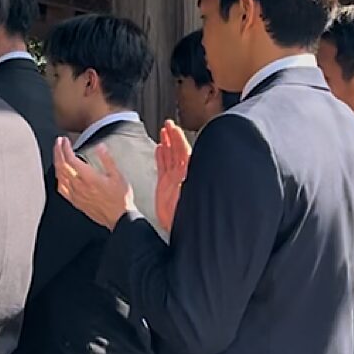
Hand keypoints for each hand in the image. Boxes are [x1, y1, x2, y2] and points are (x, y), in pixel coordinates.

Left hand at [54, 137, 134, 230]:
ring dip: (57, 163)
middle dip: (58, 152)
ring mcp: (76, 195)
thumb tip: (100, 147)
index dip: (65, 148)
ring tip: (58, 154)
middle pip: (62, 166)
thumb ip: (107, 160)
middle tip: (58, 142)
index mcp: (89, 178)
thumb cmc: (120, 199)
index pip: (71, 159)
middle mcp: (79, 186)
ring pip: (59, 176)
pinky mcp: (75, 202)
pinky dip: (58, 178)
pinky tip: (59, 175)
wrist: (120, 219)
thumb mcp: (118, 176)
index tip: (65, 140)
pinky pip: (61, 189)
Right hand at [155, 120, 190, 234]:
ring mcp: (174, 179)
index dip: (179, 138)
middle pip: (177, 150)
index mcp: (190, 173)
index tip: (174, 127)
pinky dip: (161, 157)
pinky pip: (163, 167)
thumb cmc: (192, 213)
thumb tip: (190, 162)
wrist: (182, 230)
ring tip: (163, 131)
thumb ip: (190, 177)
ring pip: (170, 156)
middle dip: (173, 136)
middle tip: (168, 124)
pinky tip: (159, 148)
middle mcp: (183, 175)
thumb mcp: (193, 193)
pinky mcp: (165, 185)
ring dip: (167, 143)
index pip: (185, 151)